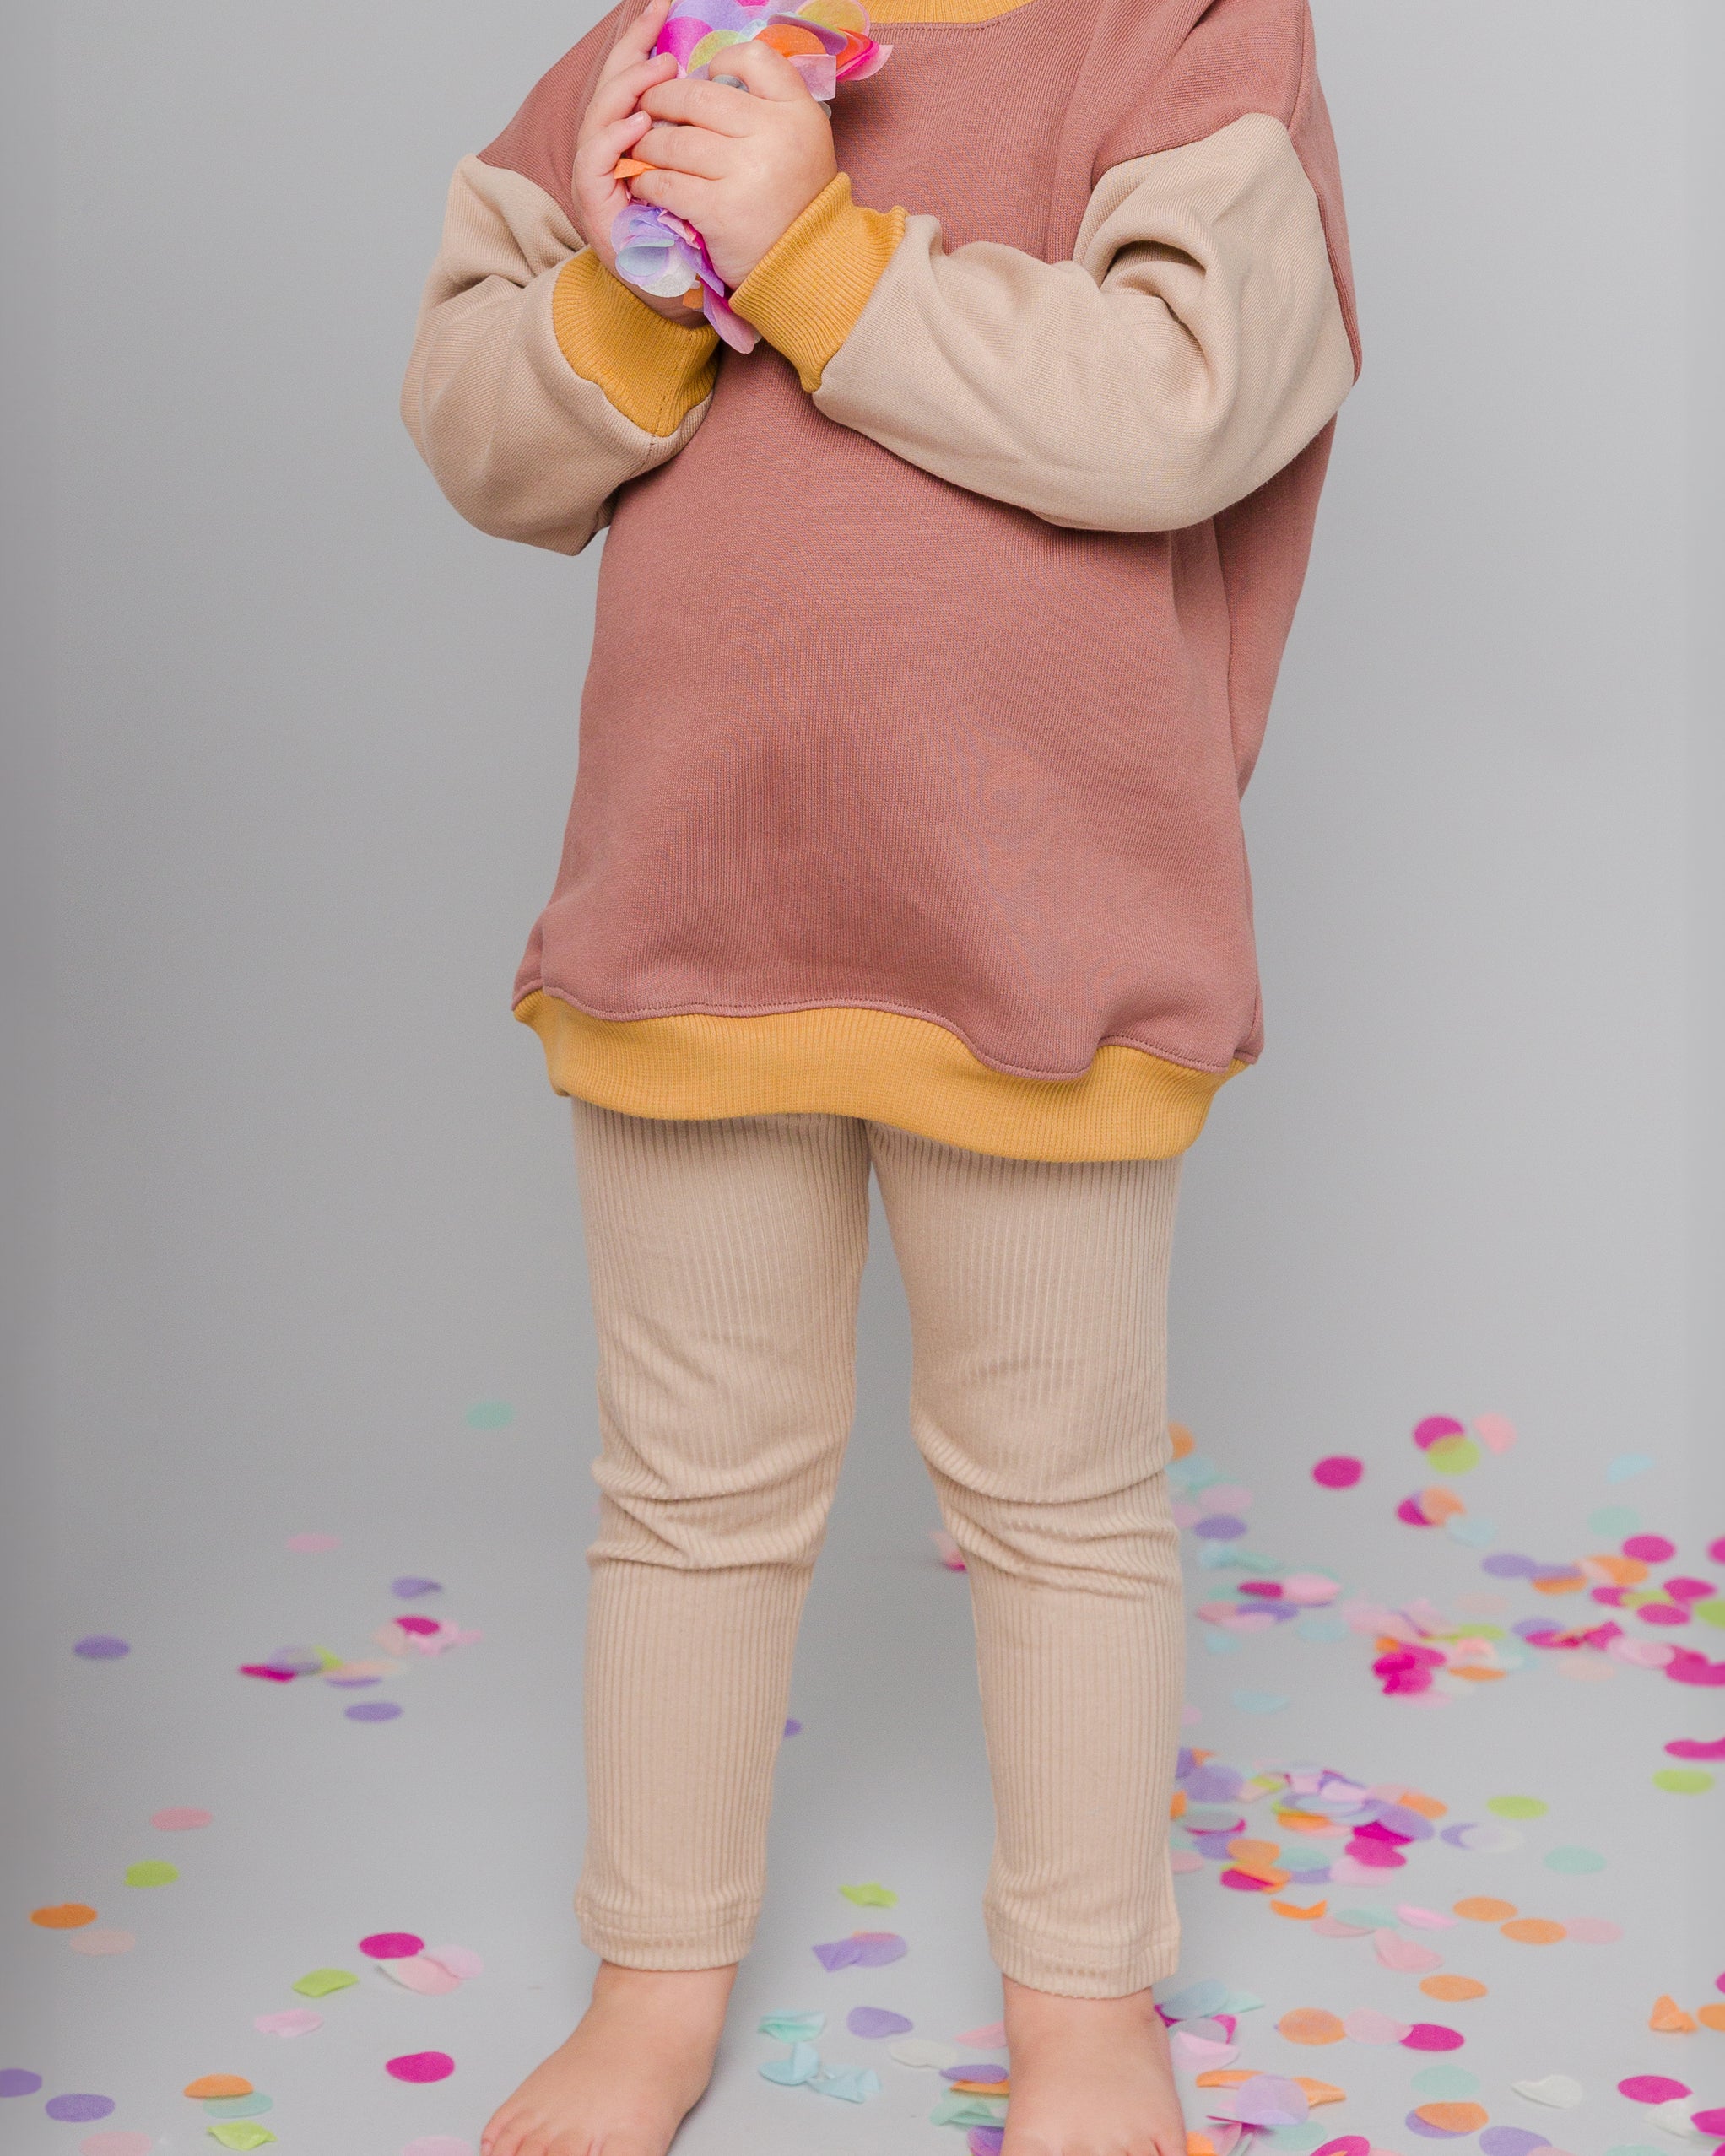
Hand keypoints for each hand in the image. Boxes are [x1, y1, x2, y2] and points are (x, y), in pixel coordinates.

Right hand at [572, 0, 705, 320]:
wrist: (683, 296)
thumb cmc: (698, 237)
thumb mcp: (708, 175)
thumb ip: (706, 133)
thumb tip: (726, 80)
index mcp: (637, 140)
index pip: (635, 80)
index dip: (643, 41)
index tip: (662, 6)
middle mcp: (613, 154)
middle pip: (612, 89)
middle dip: (631, 52)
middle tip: (657, 28)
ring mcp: (600, 179)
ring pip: (601, 118)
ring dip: (626, 92)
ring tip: (655, 74)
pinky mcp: (594, 206)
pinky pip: (597, 162)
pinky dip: (615, 138)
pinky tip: (638, 122)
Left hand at [625, 35, 838, 288]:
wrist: (807, 262)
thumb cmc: (798, 197)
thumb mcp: (803, 136)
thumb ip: (769, 100)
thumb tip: (712, 73)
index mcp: (797, 110)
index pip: (753, 58)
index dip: (720, 61)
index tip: (703, 78)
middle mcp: (773, 135)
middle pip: (698, 96)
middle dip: (662, 99)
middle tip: (649, 108)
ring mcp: (745, 173)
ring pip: (675, 141)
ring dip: (648, 145)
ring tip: (642, 150)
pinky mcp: (719, 211)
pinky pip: (667, 183)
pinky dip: (648, 181)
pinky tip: (644, 182)